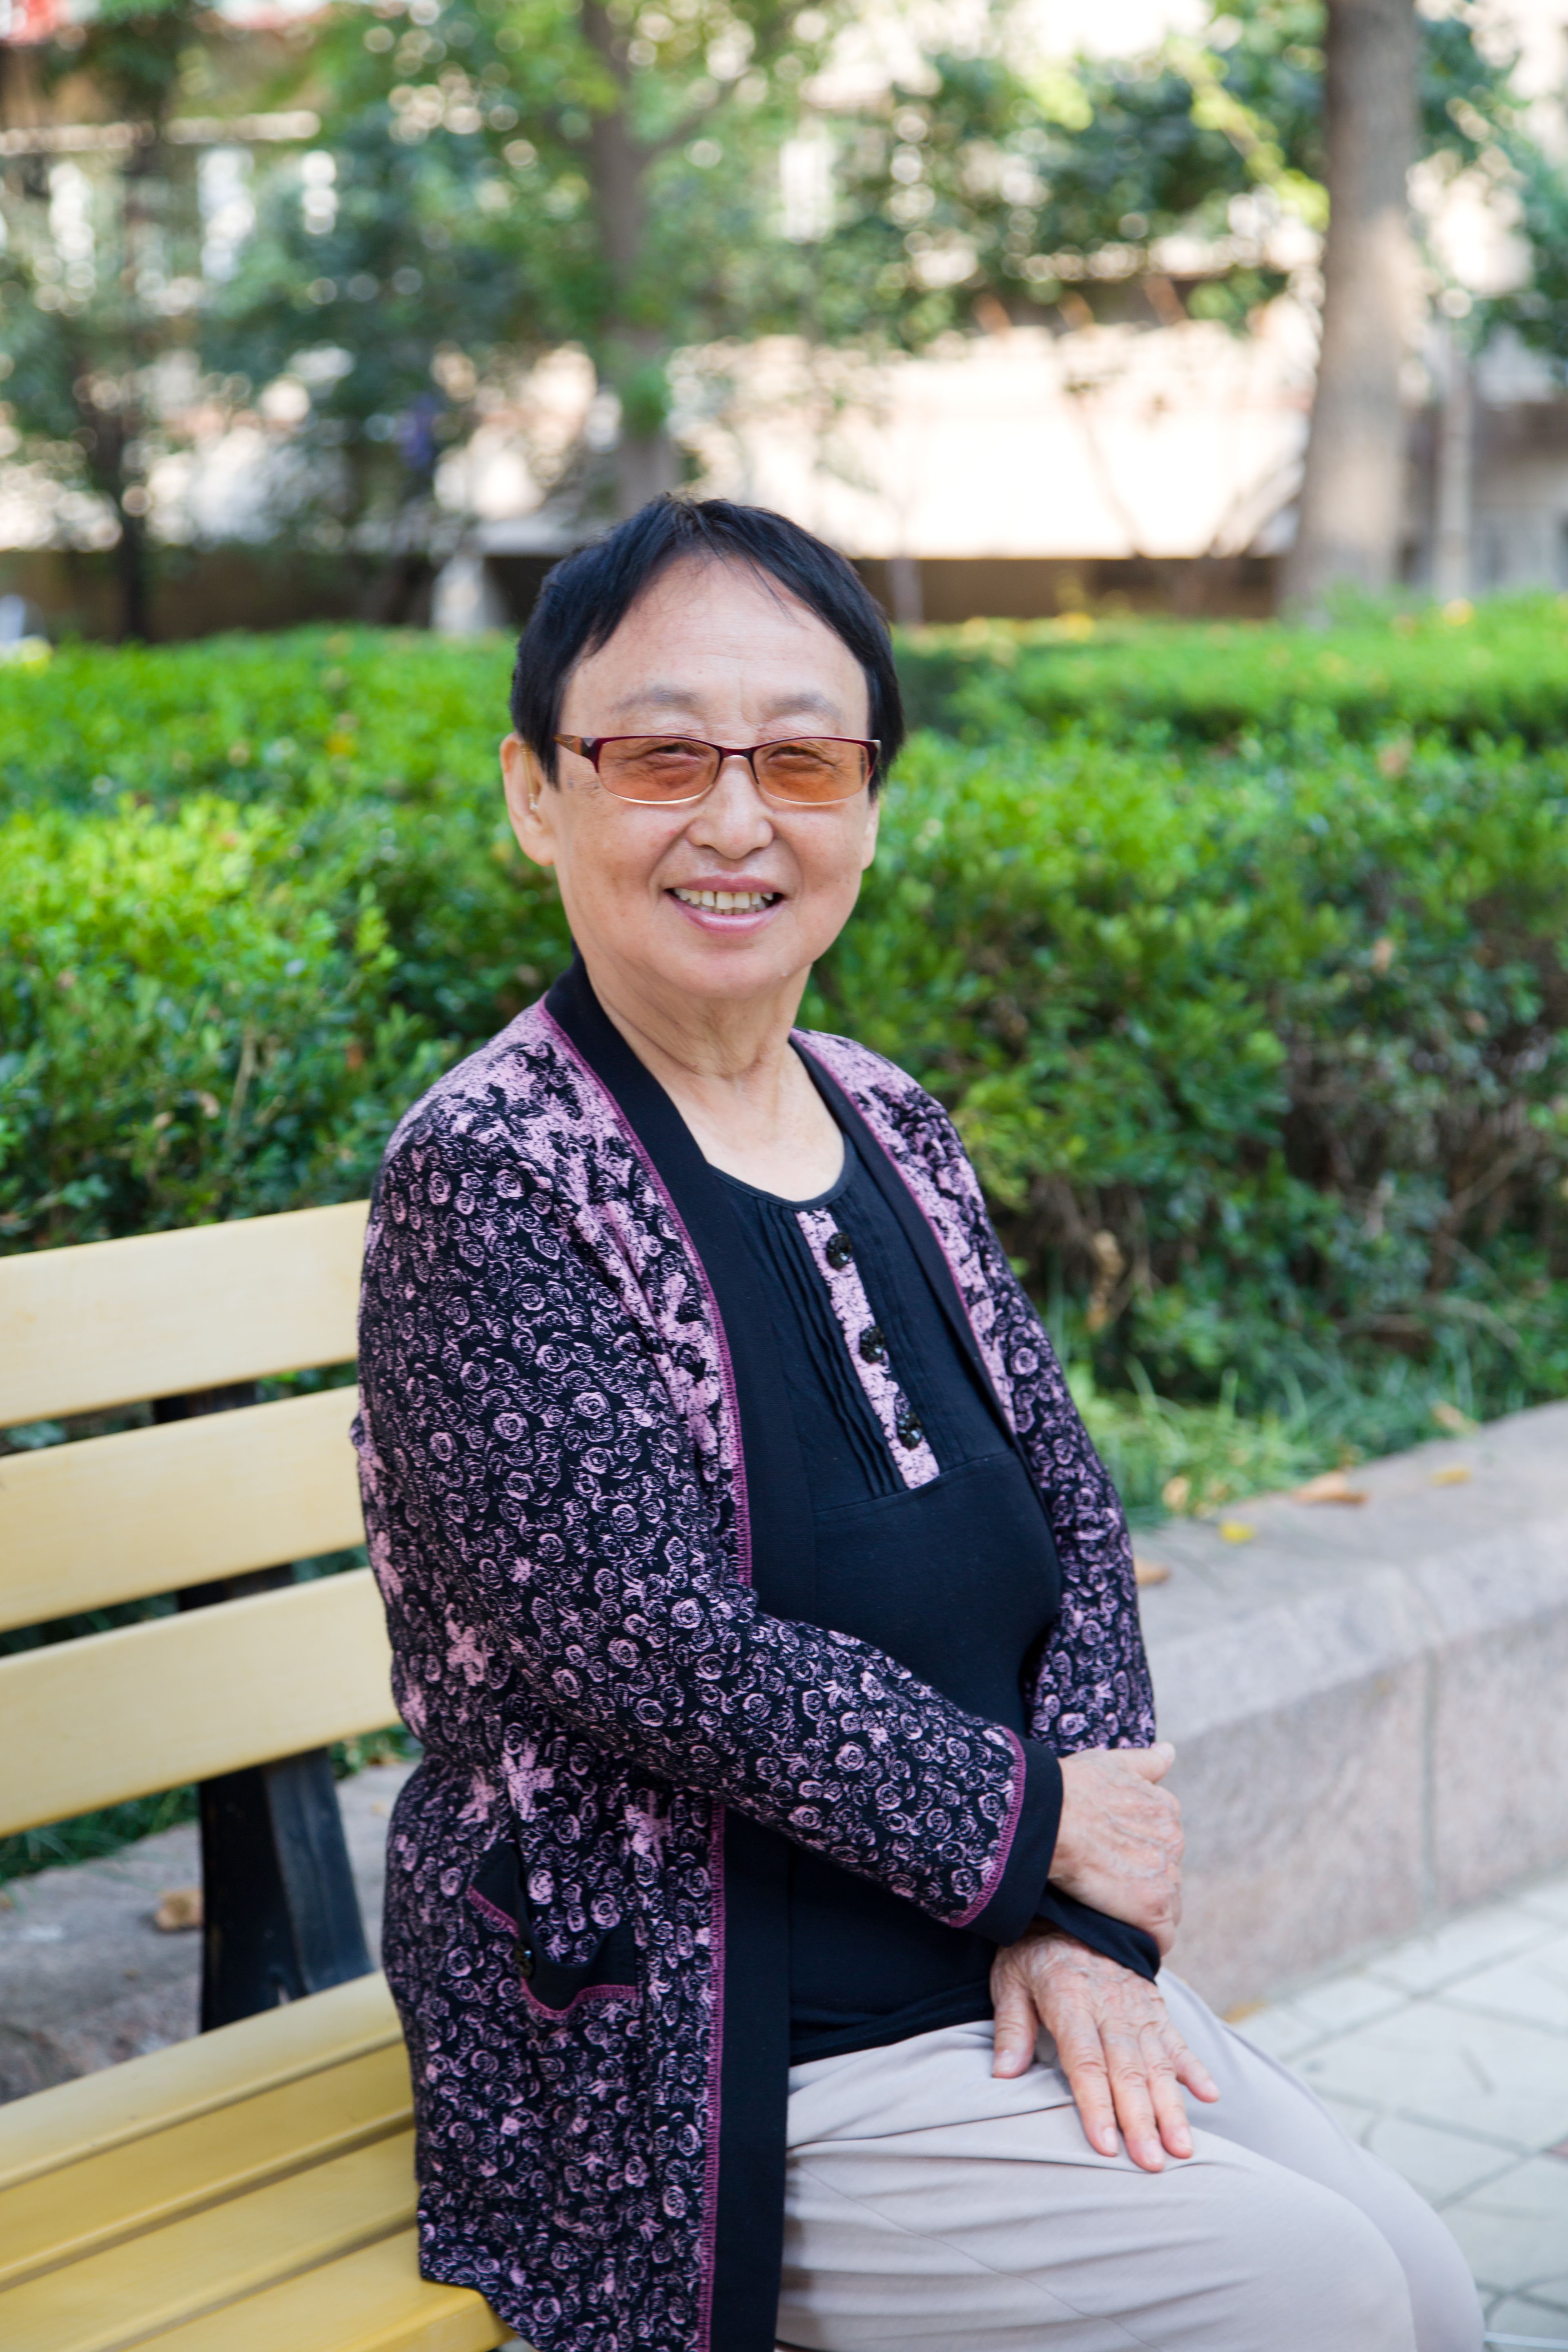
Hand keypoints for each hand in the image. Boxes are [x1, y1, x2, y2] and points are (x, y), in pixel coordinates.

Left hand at [991, 1927, 1217, 2170]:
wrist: (1070, 1905)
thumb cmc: (1031, 1951)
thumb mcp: (1010, 1979)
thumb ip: (1011, 2027)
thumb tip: (1003, 2075)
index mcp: (1070, 1998)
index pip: (1085, 2060)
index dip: (1097, 2104)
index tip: (1107, 2146)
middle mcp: (1109, 2004)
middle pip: (1127, 2069)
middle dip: (1142, 2120)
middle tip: (1153, 2164)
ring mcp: (1136, 2004)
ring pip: (1157, 2061)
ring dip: (1171, 2106)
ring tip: (1184, 2148)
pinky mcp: (1153, 2004)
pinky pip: (1176, 2038)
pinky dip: (1194, 2067)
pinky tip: (1209, 2095)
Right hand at [1051, 1742, 1183, 1954]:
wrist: (1049, 1816)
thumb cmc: (1069, 1788)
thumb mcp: (1109, 1763)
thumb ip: (1145, 1761)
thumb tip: (1170, 1751)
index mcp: (1165, 1810)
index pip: (1162, 1848)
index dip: (1136, 1861)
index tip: (1110, 1863)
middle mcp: (1174, 1841)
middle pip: (1165, 1879)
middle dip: (1140, 1887)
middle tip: (1102, 1888)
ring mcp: (1166, 1875)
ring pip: (1165, 1910)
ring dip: (1140, 1916)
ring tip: (1106, 1912)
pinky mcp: (1153, 1908)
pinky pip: (1160, 1939)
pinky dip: (1144, 1943)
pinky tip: (1118, 1938)